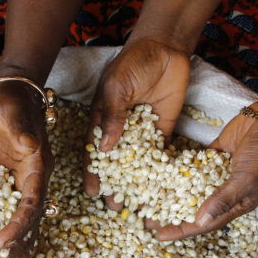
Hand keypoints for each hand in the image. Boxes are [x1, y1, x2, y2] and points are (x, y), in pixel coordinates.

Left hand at [0, 79, 52, 257]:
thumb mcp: (11, 110)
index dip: (18, 224)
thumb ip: (20, 129)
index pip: (31, 201)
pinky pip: (17, 209)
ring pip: (27, 218)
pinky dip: (14, 229)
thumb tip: (29, 146)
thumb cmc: (10, 98)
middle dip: (20, 244)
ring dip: (20, 244)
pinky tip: (7, 246)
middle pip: (32, 217)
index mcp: (38, 164)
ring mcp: (27, 179)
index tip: (2, 242)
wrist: (13, 89)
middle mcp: (37, 176)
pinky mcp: (15, 178)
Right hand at [83, 38, 189, 206]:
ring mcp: (142, 133)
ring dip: (138, 185)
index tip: (92, 192)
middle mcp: (121, 131)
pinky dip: (160, 173)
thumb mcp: (117, 87)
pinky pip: (160, 156)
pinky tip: (162, 190)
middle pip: (116, 164)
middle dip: (115, 185)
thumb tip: (105, 148)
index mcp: (102, 120)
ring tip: (138, 206)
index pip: (95, 152)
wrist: (165, 50)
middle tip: (114, 207)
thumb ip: (112, 116)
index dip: (93, 172)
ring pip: (138, 165)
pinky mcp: (163, 132)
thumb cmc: (133, 64)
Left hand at [156, 100, 257, 240]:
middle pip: (193, 207)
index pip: (204, 223)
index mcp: (236, 204)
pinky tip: (159, 171)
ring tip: (148, 197)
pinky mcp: (214, 155)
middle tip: (145, 218)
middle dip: (170, 214)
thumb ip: (224, 198)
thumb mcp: (247, 179)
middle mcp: (225, 191)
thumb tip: (200, 220)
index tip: (159, 235)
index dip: (182, 230)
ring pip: (190, 187)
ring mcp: (218, 173)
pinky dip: (178, 168)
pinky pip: (192, 165)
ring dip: (171, 192)